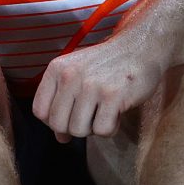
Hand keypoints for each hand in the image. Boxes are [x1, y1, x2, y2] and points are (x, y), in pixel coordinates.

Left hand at [32, 27, 165, 141]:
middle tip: (93, 116)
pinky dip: (111, 128)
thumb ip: (64, 103)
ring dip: (94, 129)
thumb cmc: (110, 64)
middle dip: (76, 127)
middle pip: (58, 124)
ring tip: (106, 113)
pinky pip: (102, 130)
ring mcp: (92, 86)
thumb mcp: (79, 74)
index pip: (40, 111)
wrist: (144, 46)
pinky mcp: (113, 95)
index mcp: (57, 69)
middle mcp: (70, 76)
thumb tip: (60, 138)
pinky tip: (118, 114)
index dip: (56, 121)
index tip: (72, 115)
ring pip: (78, 130)